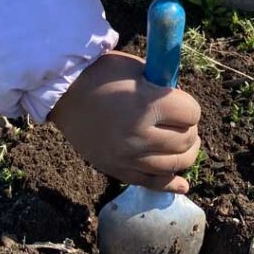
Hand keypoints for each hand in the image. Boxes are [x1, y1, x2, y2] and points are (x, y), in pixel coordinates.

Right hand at [49, 51, 200, 192]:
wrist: (63, 93)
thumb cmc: (100, 74)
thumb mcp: (136, 70)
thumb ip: (162, 87)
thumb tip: (182, 107)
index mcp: (146, 105)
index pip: (191, 113)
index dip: (190, 107)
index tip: (182, 103)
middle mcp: (140, 135)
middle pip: (186, 141)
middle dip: (190, 130)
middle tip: (182, 122)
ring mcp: (128, 156)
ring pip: (175, 165)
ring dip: (185, 154)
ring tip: (182, 143)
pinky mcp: (117, 170)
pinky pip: (152, 184)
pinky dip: (171, 183)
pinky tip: (182, 183)